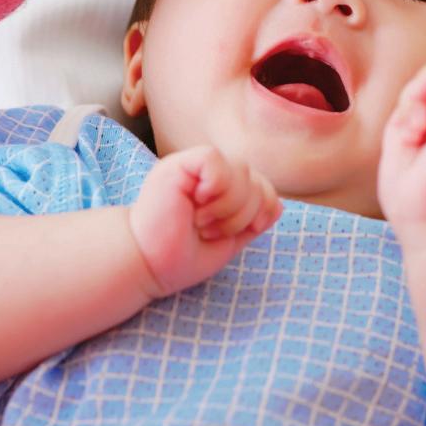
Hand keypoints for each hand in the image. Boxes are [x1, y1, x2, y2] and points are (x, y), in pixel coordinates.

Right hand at [129, 145, 281, 297]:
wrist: (146, 264)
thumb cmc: (179, 257)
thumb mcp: (228, 240)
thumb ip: (252, 221)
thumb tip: (278, 205)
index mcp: (218, 189)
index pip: (262, 184)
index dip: (262, 209)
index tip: (238, 233)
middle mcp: (205, 174)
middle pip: (255, 178)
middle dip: (243, 214)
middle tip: (210, 231)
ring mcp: (190, 166)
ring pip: (240, 171)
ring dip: (228, 207)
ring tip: (202, 223)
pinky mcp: (177, 164)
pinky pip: (215, 161)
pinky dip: (215, 188)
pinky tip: (197, 205)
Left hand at [378, 58, 425, 228]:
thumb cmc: (416, 193)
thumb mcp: (403, 137)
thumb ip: (412, 108)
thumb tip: (422, 83)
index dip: (412, 97)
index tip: (408, 133)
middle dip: (415, 96)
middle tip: (413, 134)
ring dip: (419, 98)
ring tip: (418, 135)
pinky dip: (425, 93)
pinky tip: (419, 128)